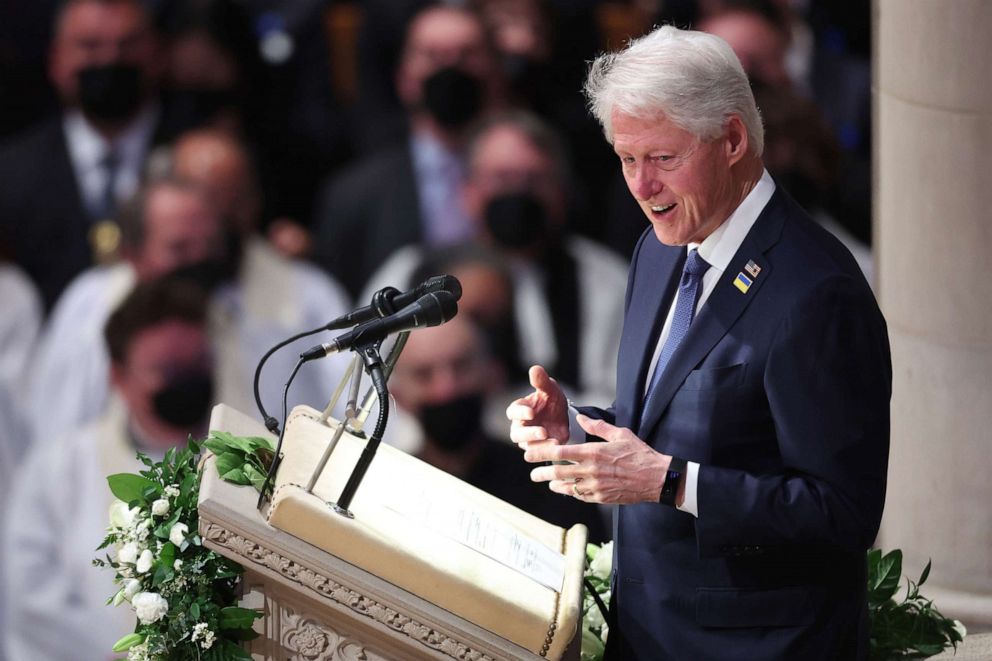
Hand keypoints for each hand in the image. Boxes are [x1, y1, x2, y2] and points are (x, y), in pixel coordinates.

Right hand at [506, 365, 569, 448]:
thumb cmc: (552, 401)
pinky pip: (537, 453)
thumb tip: (535, 368)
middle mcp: (520, 426)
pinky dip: (546, 450)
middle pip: (516, 433)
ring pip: (526, 445)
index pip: (513, 411)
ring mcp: (528, 439)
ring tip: (552, 440)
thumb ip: (541, 381)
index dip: (520, 413)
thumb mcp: (550, 390)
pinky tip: (557, 445)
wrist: (564, 418)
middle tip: (542, 432)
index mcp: (520, 409)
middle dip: (529, 433)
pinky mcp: (538, 449)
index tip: (531, 412)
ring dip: (538, 444)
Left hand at [526, 414, 669, 504]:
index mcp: (594, 453)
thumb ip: (597, 427)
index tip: (530, 454)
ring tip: (547, 483)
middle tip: (532, 474)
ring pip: (568, 488)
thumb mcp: (620, 434)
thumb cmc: (639, 454)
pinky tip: (566, 490)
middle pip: (559, 473)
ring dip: (555, 485)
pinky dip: (571, 493)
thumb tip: (581, 417)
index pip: (561, 453)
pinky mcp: (602, 498)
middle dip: (542, 473)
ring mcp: (596, 487)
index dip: (542, 454)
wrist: (657, 478)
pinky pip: (581, 496)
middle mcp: (591, 471)